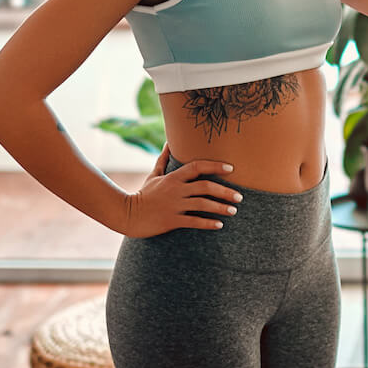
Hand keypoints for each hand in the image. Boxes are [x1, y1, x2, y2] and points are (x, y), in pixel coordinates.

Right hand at [120, 142, 242, 237]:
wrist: (128, 215)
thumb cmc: (144, 195)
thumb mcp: (154, 175)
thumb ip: (164, 159)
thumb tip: (170, 142)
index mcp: (174, 177)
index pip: (197, 166)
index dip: (215, 166)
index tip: (231, 169)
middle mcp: (176, 190)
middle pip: (205, 187)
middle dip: (225, 191)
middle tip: (240, 196)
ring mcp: (174, 205)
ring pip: (202, 205)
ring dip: (220, 208)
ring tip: (233, 210)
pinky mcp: (171, 220)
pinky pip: (194, 221)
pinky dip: (208, 223)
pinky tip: (219, 225)